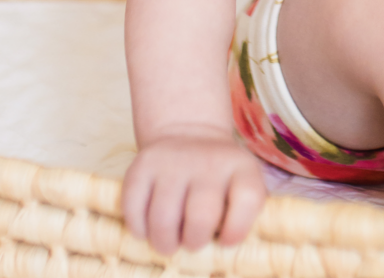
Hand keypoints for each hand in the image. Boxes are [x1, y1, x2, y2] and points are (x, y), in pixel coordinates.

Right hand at [122, 129, 266, 254]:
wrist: (188, 133)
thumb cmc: (217, 177)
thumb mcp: (239, 185)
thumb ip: (239, 215)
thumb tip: (221, 250)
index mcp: (241, 166)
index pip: (249, 198)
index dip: (237, 229)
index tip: (225, 240)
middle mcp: (209, 159)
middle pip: (202, 216)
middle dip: (194, 241)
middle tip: (191, 242)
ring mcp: (174, 160)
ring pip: (163, 220)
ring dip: (164, 242)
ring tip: (169, 241)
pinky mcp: (143, 165)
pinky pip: (134, 212)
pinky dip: (139, 229)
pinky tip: (149, 226)